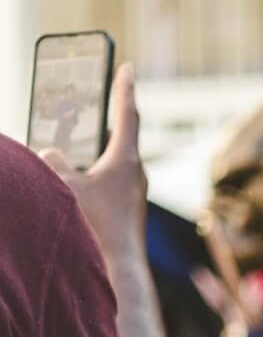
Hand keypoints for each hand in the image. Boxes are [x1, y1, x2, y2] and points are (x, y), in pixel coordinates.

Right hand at [38, 63, 147, 259]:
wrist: (118, 269)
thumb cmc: (94, 226)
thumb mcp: (62, 185)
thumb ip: (52, 160)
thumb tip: (53, 155)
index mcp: (125, 160)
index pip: (126, 114)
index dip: (122, 87)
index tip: (125, 67)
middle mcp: (135, 174)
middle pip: (119, 136)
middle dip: (105, 117)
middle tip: (96, 96)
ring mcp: (133, 193)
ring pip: (111, 161)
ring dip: (95, 148)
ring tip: (76, 137)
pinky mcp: (127, 210)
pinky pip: (109, 181)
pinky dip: (93, 172)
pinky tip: (76, 179)